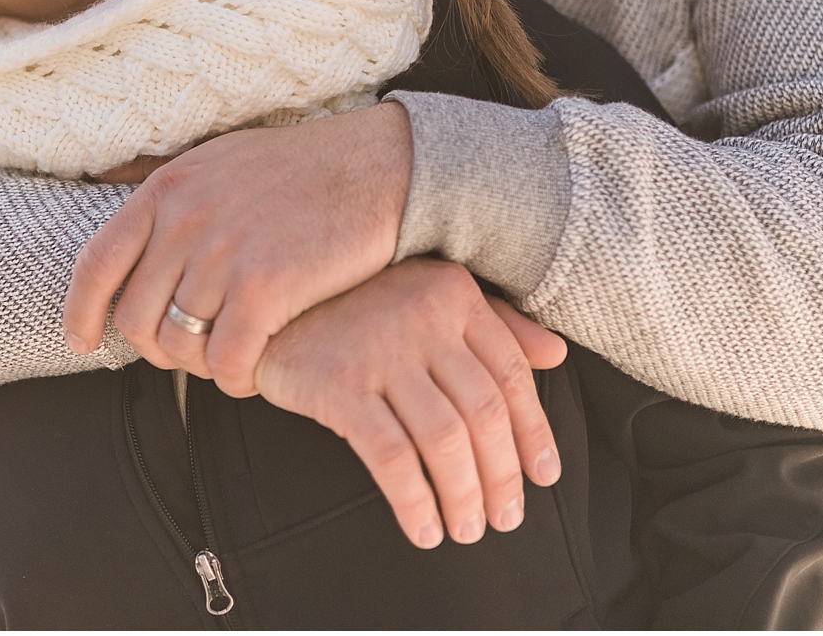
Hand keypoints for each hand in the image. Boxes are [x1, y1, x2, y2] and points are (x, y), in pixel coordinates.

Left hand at [62, 103, 413, 395]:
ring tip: (230, 358)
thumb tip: (110, 180)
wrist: (379, 167)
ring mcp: (223, 254)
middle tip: (190, 354)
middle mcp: (185, 220)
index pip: (96, 262)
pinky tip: (255, 371)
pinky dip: (236, 378)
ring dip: (201, 366)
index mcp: (167, 188)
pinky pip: (226, 362)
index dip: (80, 312)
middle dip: (156, 349)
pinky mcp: (266, 288)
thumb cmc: (303, 167)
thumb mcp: (220, 156)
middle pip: (135, 318)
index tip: (82, 341)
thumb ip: (169, 182)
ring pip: (179, 347)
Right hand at [255, 260, 567, 549]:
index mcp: (451, 294)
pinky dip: (413, 501)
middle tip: (505, 518)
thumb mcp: (427, 300)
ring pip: (443, 440)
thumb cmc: (356, 307)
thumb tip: (555, 353)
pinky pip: (391, 456)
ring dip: (462, 496)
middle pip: (483, 412)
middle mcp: (421, 316)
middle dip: (501, 476)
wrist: (266, 310)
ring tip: (466, 530)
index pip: (510, 373)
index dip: (533, 432)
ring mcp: (379, 350)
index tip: (542, 477)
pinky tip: (422, 528)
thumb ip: (494, 324)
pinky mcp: (337, 385)